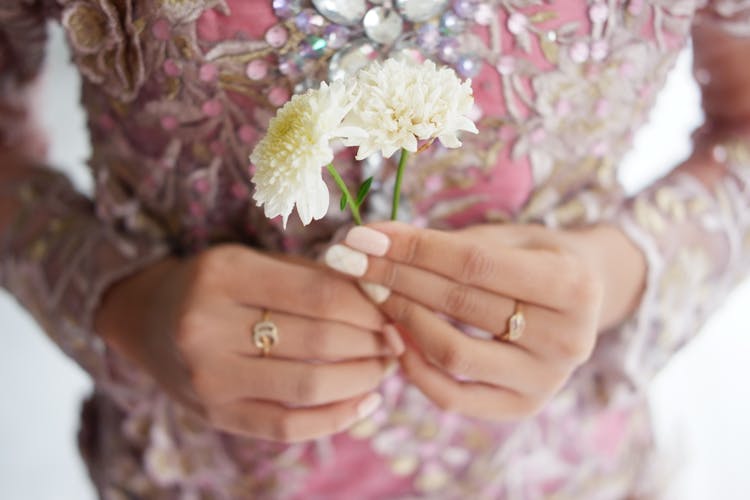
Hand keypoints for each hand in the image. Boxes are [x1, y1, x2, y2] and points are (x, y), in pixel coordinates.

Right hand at [94, 244, 401, 441]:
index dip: (367, 306)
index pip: (319, 294)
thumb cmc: (212, 283)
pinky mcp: (215, 415)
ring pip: (309, 387)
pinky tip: (365, 402)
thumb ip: (310, 276)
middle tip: (396, 340)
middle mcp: (207, 327)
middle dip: (373, 342)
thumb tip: (379, 299)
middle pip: (319, 340)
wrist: (146, 319)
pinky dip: (336, 419)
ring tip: (385, 367)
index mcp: (222, 275)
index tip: (392, 310)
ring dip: (363, 379)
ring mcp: (208, 379)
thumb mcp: (251, 259)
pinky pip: (288, 427)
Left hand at [324, 222, 644, 420]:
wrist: (581, 302)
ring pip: (454, 352)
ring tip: (369, 293)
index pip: (473, 263)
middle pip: (460, 305)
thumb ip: (447, 242)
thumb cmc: (534, 259)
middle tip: (350, 262)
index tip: (363, 236)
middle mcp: (568, 338)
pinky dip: (415, 367)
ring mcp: (546, 380)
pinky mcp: (522, 407)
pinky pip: (454, 395)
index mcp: (573, 284)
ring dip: (401, 318)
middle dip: (396, 278)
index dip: (413, 248)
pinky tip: (390, 335)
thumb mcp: (508, 238)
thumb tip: (370, 238)